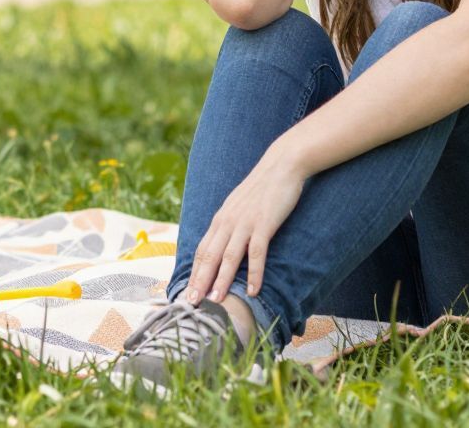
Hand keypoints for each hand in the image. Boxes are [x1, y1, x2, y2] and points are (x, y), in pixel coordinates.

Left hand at [185, 149, 305, 304]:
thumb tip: (223, 245)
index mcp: (220, 219)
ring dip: (222, 280)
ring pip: (229, 257)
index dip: (194, 272)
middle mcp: (228, 222)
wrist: (281, 165)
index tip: (187, 292)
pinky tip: (253, 290)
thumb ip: (229, 224)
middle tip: (192, 303)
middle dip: (200, 281)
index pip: (202, 250)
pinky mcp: (264, 224)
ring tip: (216, 301)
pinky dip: (254, 273)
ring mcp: (245, 223)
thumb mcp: (238, 206)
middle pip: (210, 256)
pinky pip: (257, 253)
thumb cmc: (261, 188)